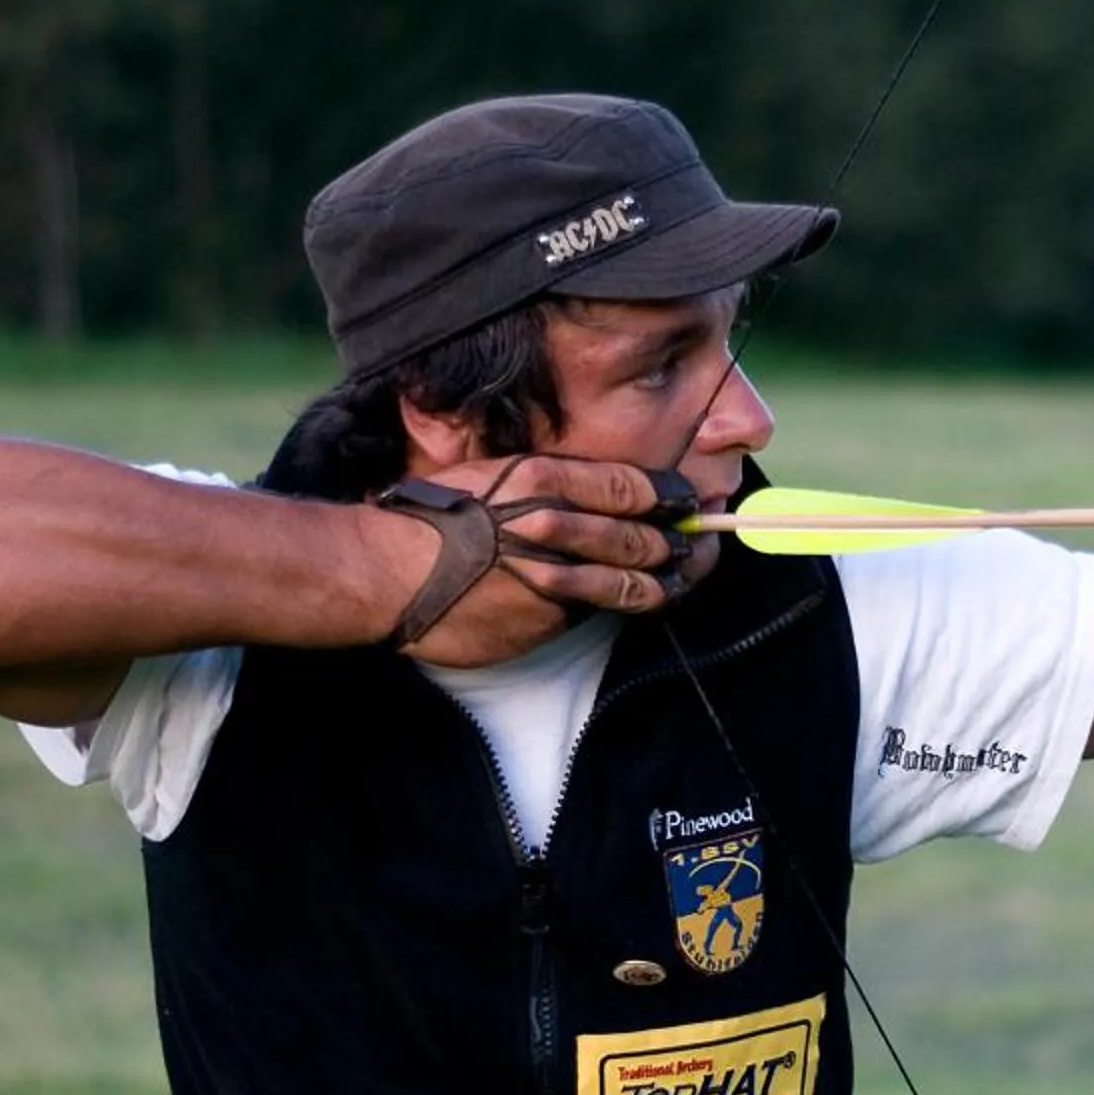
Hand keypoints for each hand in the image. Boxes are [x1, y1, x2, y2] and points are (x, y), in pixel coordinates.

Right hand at [358, 453, 723, 667]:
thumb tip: (597, 490)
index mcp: (542, 480)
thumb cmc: (430, 517)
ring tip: (686, 577)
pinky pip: (596, 614)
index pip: (633, 486)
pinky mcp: (547, 620)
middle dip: (686, 544)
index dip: (673, 496)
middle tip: (707, 545)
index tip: (691, 501)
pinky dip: (618, 606)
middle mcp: (557, 525)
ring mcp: (556, 577)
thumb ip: (545, 481)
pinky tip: (634, 600)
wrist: (386, 573)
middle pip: (646, 537)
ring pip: (635, 583)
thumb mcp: (488, 474)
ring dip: (670, 581)